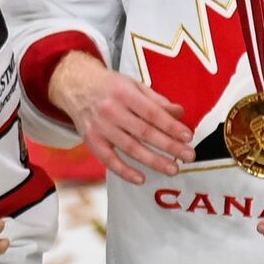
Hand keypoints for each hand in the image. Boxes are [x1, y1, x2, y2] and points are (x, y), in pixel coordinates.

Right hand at [47, 50, 193, 183]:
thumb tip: (180, 113)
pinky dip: (124, 171)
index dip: (170, 126)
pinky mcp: (91, 140)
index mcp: (123, 93)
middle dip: (168, 145)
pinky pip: (108, 159)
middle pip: (143, 132)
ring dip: (153, 160)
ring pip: (129, 147)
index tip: (188, 137)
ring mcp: (99, 127)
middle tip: (189, 156)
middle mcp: (110, 110)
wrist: (74, 85)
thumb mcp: (133, 85)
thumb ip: (156, 100)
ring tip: (173, 169)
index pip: (151, 113)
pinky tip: (141, 179)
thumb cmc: (109, 86)